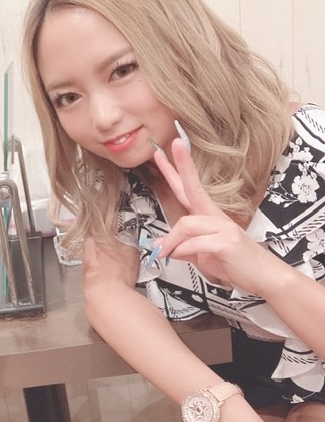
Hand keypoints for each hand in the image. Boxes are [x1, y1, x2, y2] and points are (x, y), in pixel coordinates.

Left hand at [153, 140, 272, 292]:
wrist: (262, 276)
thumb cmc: (233, 262)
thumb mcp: (200, 256)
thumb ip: (181, 247)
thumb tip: (160, 245)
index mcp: (208, 216)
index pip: (189, 188)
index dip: (178, 170)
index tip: (166, 152)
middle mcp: (216, 216)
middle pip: (193, 189)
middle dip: (182, 167)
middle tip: (172, 145)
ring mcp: (223, 227)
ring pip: (185, 224)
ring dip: (171, 241)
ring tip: (166, 254)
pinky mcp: (227, 241)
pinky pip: (195, 243)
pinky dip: (183, 251)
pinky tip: (180, 257)